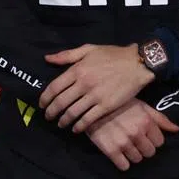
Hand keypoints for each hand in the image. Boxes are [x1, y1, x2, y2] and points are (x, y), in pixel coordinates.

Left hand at [38, 44, 154, 132]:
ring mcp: (95, 96)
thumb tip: (47, 59)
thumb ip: (66, 55)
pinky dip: (79, 126)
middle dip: (51, 112)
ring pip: (73, 113)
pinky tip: (76, 128)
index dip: (45, 98)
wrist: (137, 63)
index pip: (54, 87)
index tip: (42, 105)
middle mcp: (83, 84)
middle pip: (61, 102)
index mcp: (77, 69)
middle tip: (48, 117)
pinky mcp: (106, 106)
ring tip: (60, 124)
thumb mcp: (88, 49)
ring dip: (63, 120)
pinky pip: (88, 119)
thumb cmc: (112, 55)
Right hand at [85, 98, 178, 170]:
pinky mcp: (110, 150)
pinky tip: (118, 152)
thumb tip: (176, 129)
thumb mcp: (141, 105)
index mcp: (146, 121)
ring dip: (132, 154)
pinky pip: (124, 166)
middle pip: (150, 153)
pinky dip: (122, 162)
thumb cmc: (118, 103)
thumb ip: (159, 118)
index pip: (159, 142)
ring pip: (137, 160)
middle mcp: (136, 132)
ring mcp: (124, 142)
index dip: (152, 139)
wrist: (91, 104)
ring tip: (124, 144)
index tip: (144, 135)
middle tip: (134, 140)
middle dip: (143, 148)